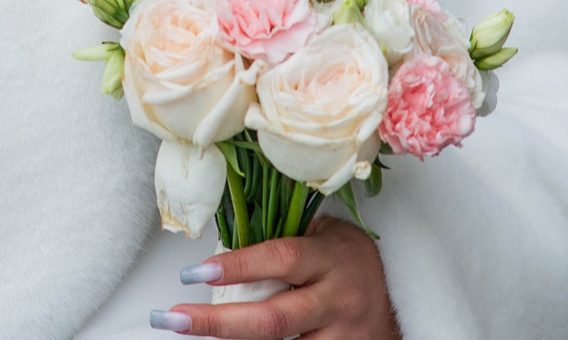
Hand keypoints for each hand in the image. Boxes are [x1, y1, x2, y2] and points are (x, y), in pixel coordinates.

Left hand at [159, 216, 399, 339]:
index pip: (281, 259)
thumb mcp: (320, 238)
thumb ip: (280, 242)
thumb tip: (219, 246)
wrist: (392, 295)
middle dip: (219, 322)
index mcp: (330, 258)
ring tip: (192, 329)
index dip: (239, 265)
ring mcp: (341, 336)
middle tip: (175, 317)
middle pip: (274, 319)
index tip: (197, 271)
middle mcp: (338, 299)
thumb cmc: (345, 259)